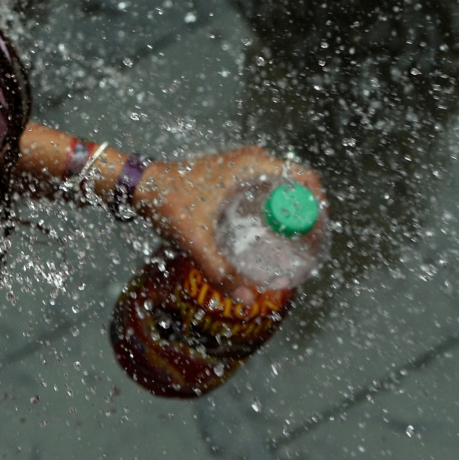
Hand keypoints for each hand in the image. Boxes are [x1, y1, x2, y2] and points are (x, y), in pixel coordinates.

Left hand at [136, 146, 324, 302]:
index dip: (318, 209)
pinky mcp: (234, 174)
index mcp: (253, 165)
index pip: (306, 180)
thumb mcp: (195, 239)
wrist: (141, 186)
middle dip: (306, 218)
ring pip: (282, 188)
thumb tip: (248, 300)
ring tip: (291, 247)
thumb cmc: (167, 204)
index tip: (315, 238)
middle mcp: (253, 159)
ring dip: (290, 214)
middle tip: (304, 250)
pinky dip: (274, 210)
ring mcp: (243, 165)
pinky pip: (266, 189)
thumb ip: (220, 270)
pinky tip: (269, 236)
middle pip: (297, 187)